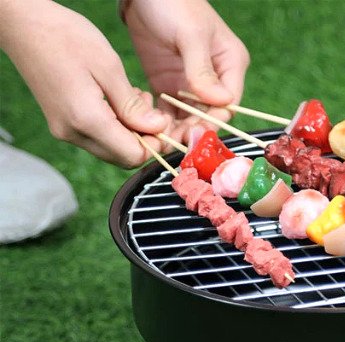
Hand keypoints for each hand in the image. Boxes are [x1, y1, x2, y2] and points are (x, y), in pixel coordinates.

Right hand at [0, 0, 171, 166]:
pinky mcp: (63, 125)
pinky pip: (98, 139)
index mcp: (87, 120)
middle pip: (123, 158)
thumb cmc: (64, 36)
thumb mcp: (108, 67)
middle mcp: (74, 134)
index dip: (154, 145)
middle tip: (153, 112)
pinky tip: (119, 102)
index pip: (133, 156)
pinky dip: (116, 128)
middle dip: (145, 140)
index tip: (164, 124)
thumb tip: (158, 129)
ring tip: (136, 101)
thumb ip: (133, 105)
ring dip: (131, 133)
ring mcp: (65, 131)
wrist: (22, 24)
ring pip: (112, 150)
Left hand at [122, 0, 249, 143]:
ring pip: (190, 118)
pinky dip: (162, 122)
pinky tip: (151, 128)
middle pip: (209, 115)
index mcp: (230, 65)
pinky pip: (170, 112)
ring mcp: (191, 84)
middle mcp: (215, 79)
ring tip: (162, 140)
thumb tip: (222, 102)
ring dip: (178, 130)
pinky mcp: (169, 85)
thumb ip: (203, 70)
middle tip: (176, 142)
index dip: (213, 121)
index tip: (195, 133)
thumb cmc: (173, 2)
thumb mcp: (190, 35)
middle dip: (194, 129)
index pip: (228, 104)